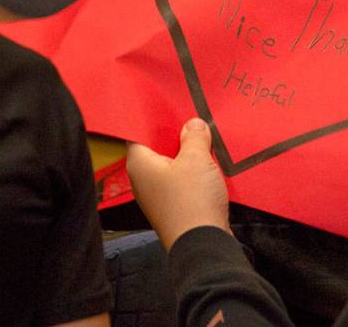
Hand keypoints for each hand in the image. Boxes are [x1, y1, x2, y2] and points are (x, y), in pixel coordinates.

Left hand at [127, 118, 231, 249]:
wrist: (203, 245)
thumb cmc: (191, 199)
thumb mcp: (196, 159)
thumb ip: (194, 137)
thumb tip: (193, 125)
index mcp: (139, 163)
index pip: (138, 132)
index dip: (153, 117)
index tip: (167, 103)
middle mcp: (143, 179)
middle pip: (156, 148)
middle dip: (175, 134)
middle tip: (191, 115)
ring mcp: (158, 194)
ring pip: (171, 164)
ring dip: (187, 153)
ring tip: (204, 135)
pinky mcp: (174, 206)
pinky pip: (181, 180)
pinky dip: (192, 170)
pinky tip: (209, 162)